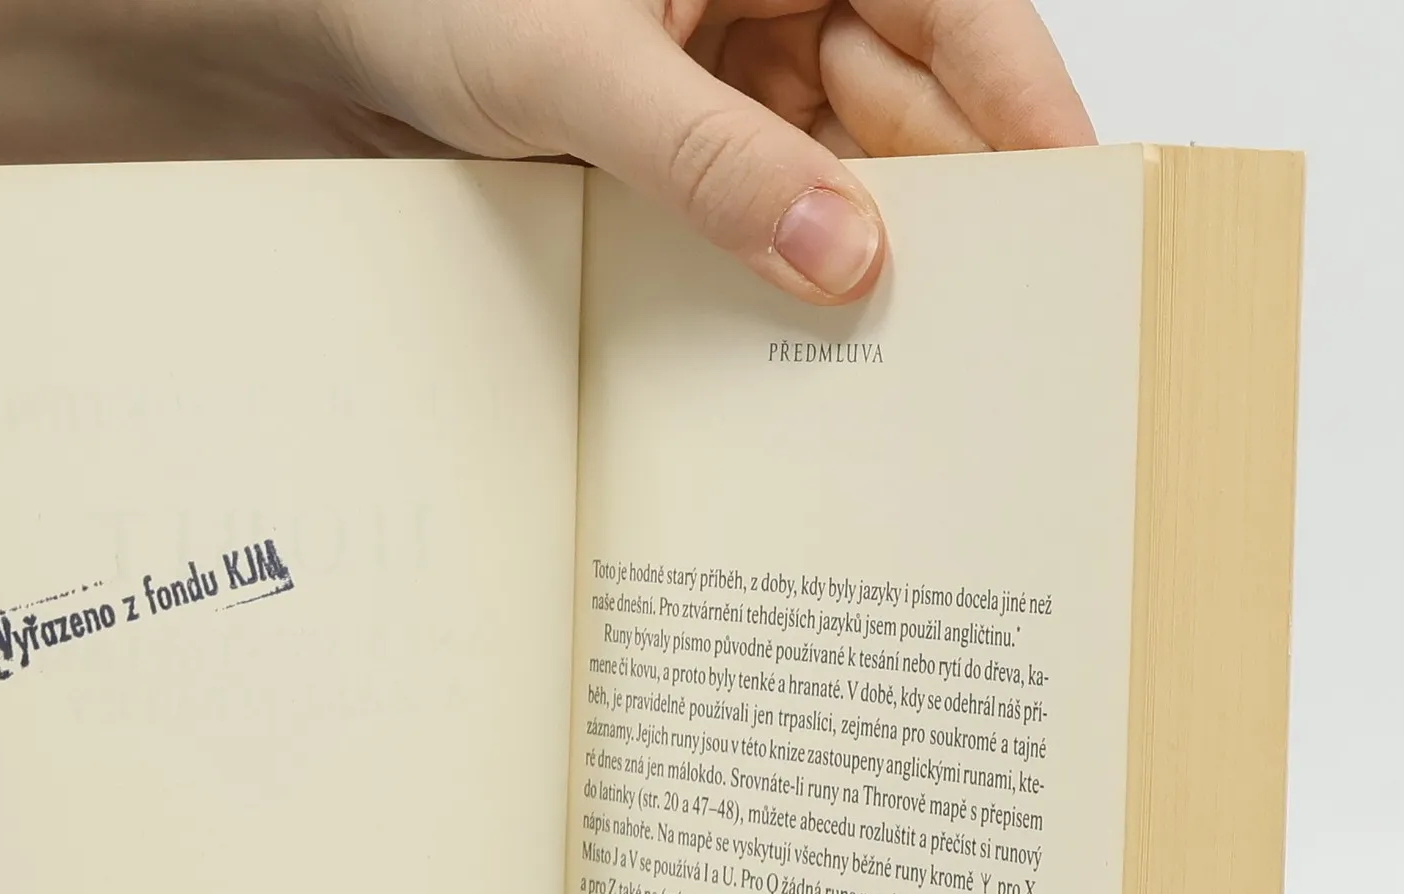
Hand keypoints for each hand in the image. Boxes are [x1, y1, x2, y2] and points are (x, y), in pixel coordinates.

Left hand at [311, 0, 1092, 301]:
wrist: (328, 36)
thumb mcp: (583, 71)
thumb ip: (711, 163)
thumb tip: (838, 258)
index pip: (954, 9)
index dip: (1024, 106)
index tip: (1074, 205)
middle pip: (914, 99)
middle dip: (947, 203)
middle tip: (992, 319)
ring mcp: (741, 66)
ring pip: (848, 163)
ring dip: (864, 249)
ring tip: (906, 349)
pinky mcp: (697, 137)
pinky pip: (773, 201)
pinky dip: (788, 262)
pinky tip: (809, 331)